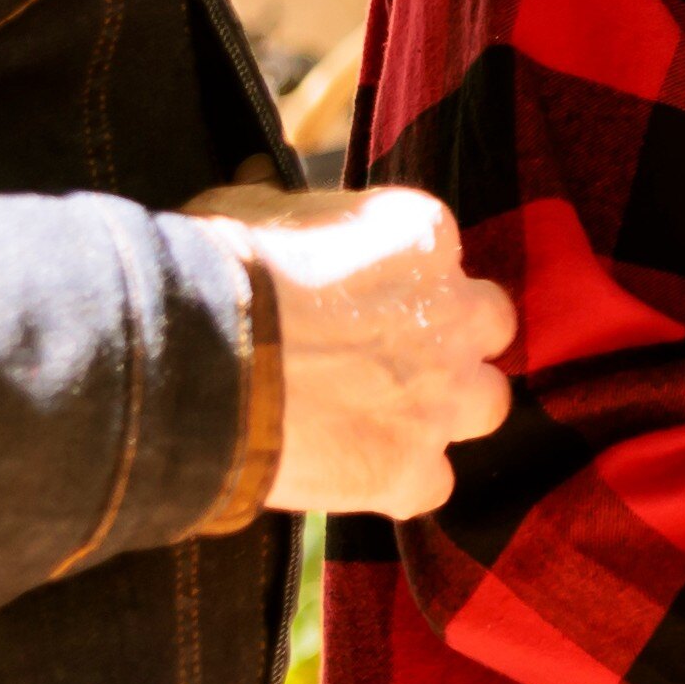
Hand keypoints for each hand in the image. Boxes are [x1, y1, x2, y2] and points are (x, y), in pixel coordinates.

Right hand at [180, 183, 516, 516]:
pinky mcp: (410, 469)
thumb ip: (296, 215)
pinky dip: (399, 482)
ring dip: (442, 410)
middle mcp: (455, 313)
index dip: (399, 283)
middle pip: (489, 326)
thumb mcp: (256, 210)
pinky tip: (353, 475)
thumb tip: (273, 199)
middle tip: (388, 354)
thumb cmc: (218, 273)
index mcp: (422, 235)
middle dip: (449, 339)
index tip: (356, 299)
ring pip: (485, 404)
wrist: (195, 362)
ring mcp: (441, 396)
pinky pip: (432, 484)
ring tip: (380, 417)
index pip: (438, 257)